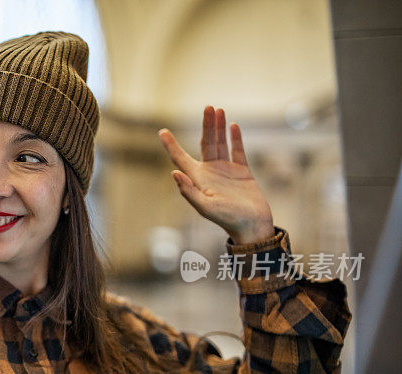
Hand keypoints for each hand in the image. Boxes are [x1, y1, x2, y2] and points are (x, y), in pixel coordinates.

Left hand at [158, 106, 274, 244]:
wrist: (252, 226)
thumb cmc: (227, 219)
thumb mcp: (205, 207)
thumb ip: (189, 191)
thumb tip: (174, 173)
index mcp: (198, 179)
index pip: (180, 158)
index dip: (171, 145)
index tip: (161, 131)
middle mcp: (209, 172)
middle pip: (205, 144)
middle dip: (206, 126)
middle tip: (208, 106)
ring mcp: (226, 171)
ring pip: (220, 143)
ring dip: (218, 127)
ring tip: (217, 109)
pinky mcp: (242, 172)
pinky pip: (238, 151)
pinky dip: (235, 138)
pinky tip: (232, 125)